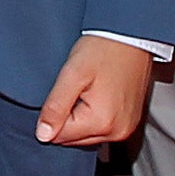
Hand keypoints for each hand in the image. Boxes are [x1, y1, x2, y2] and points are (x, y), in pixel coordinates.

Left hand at [37, 35, 153, 146]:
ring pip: (86, 136)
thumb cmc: (103, 49)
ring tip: (88, 90)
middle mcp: (117, 131)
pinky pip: (102, 129)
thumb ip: (55, 106)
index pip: (59, 136)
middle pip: (73, 139)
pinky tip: (97, 95)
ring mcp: (125, 128)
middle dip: (66, 118)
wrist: (131, 36)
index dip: (52, 114)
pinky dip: (94, 117)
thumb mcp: (72, 74)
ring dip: (80, 119)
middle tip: (76, 89)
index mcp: (102, 122)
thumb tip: (43, 135)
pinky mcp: (129, 122)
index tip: (63, 92)